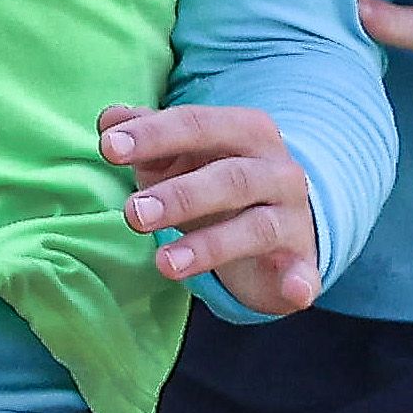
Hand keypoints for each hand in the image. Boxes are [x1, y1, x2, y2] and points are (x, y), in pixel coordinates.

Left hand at [100, 103, 320, 314]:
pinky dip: (300, 281)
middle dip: (179, 195)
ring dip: (210, 246)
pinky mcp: (301, 260)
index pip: (198, 124)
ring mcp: (292, 214)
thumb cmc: (217, 182)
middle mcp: (276, 168)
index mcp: (246, 129)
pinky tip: (293, 292)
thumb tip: (109, 121)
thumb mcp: (181, 157)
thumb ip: (147, 136)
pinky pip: (303, 272)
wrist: (280, 225)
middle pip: (230, 177)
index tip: (108, 148)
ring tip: (164, 264)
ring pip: (256, 227)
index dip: (153, 135)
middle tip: (132, 214)